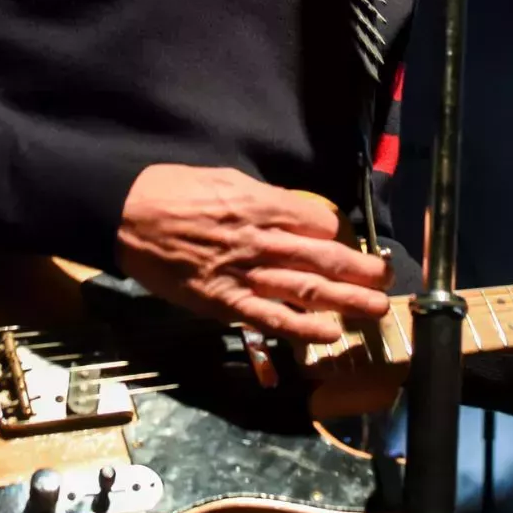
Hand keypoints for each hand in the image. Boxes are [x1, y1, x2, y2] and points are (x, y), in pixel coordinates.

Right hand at [117, 164, 390, 344]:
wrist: (126, 215)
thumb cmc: (173, 190)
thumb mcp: (225, 179)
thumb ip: (262, 198)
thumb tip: (293, 211)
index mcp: (262, 204)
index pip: (320, 221)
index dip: (342, 232)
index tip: (352, 241)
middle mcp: (261, 239)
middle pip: (325, 255)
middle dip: (361, 269)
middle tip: (386, 278)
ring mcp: (245, 273)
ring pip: (307, 289)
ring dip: (347, 301)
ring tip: (376, 309)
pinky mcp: (225, 302)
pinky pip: (270, 318)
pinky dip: (301, 329)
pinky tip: (328, 334)